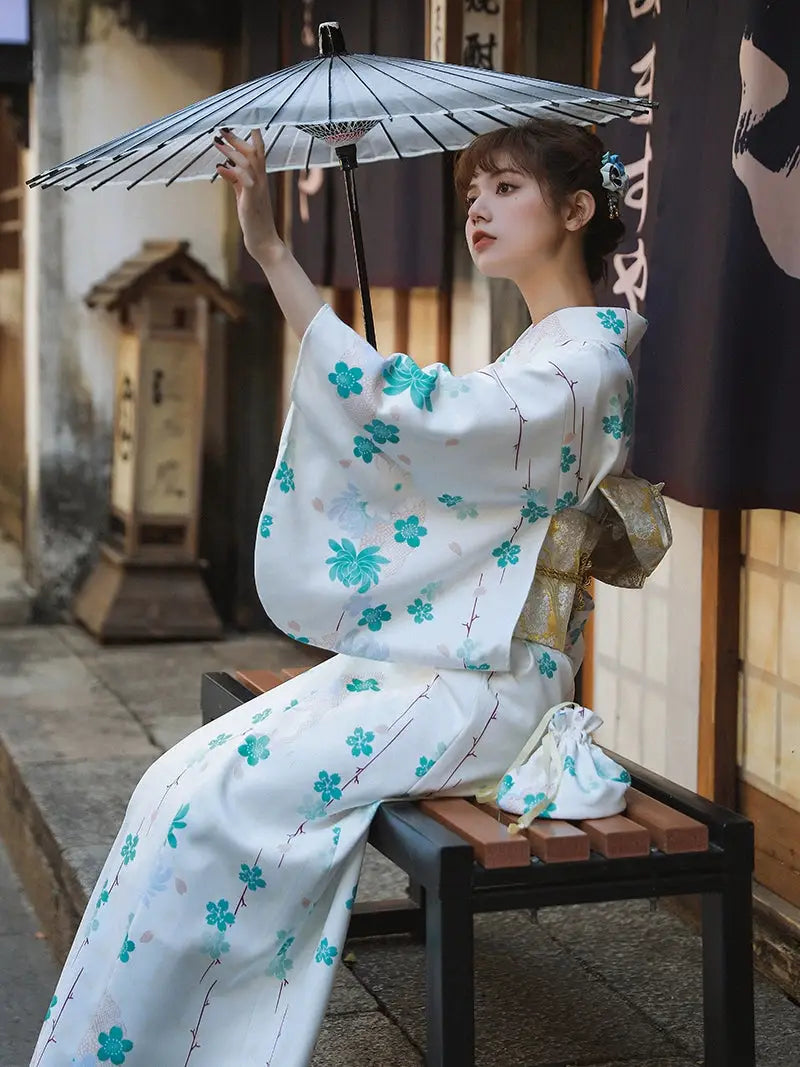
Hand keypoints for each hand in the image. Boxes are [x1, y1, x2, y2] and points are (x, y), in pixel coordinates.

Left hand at [215, 129, 280, 260]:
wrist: (263, 241)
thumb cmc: (254, 219)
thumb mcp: (242, 196)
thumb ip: (234, 181)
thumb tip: (223, 166)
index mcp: (260, 179)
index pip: (259, 153)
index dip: (252, 137)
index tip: (238, 125)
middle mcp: (261, 181)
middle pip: (253, 153)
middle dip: (238, 140)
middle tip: (222, 129)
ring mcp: (258, 190)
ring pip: (248, 163)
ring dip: (231, 151)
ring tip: (216, 142)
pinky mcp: (251, 199)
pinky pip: (243, 180)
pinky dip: (231, 172)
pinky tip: (219, 167)